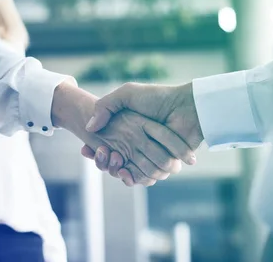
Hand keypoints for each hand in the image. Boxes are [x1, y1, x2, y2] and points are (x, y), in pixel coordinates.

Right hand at [81, 82, 203, 183]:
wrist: (186, 107)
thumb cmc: (158, 98)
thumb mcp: (127, 94)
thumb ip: (105, 106)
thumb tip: (89, 128)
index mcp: (129, 131)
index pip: (106, 147)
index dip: (95, 151)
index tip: (86, 150)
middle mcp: (139, 145)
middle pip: (113, 162)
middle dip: (102, 161)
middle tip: (99, 154)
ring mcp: (151, 156)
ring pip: (126, 172)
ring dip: (115, 170)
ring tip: (112, 159)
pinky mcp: (163, 165)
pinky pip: (144, 178)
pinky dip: (132, 177)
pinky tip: (123, 171)